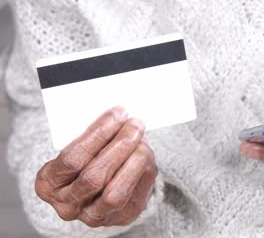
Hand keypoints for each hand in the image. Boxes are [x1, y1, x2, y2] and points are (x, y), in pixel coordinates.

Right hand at [35, 107, 157, 226]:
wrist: (95, 189)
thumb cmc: (86, 158)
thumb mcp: (78, 146)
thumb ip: (93, 136)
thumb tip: (120, 117)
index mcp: (48, 183)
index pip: (72, 158)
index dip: (98, 134)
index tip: (118, 114)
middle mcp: (66, 205)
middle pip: (94, 177)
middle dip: (119, 146)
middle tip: (135, 124)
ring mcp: (92, 216)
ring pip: (115, 193)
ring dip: (134, 161)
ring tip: (142, 139)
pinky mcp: (119, 220)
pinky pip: (134, 197)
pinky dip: (143, 172)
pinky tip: (145, 154)